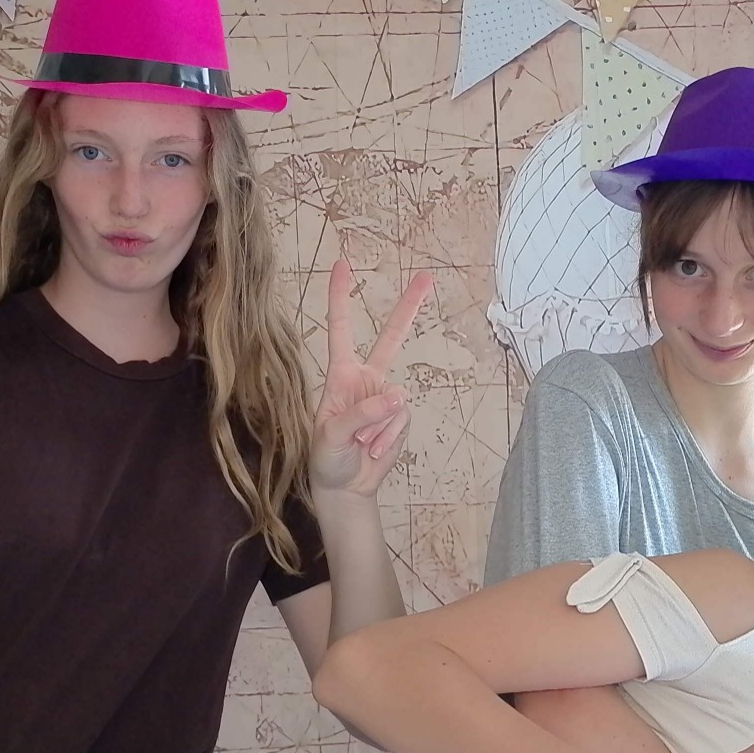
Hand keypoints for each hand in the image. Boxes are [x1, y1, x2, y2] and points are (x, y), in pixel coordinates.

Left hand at [308, 260, 432, 498]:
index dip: (340, 297)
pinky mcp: (399, 418)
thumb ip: (361, 414)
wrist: (346, 487)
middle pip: (391, 338)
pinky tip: (374, 449)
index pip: (341, 329)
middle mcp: (365, 380)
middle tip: (426, 277)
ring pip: (396, 400)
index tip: (342, 266)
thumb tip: (397, 396)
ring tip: (360, 445)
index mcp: (341, 376)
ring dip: (379, 428)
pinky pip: (402, 419)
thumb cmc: (327, 458)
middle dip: (409, 308)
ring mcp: (385, 399)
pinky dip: (389, 438)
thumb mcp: (332, 435)